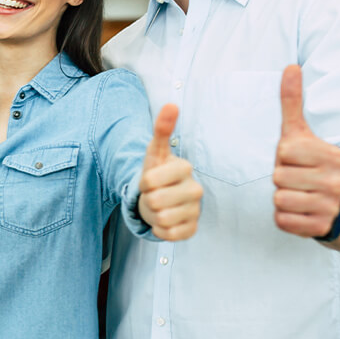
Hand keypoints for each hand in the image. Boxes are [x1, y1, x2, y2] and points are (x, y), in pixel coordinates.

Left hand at [138, 104, 202, 239]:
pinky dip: (160, 229)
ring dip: (153, 214)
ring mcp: (196, 210)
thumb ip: (162, 128)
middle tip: (154, 194)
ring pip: (161, 218)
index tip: (150, 179)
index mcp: (185, 168)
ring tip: (159, 206)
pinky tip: (165, 220)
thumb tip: (171, 104)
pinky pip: (169, 234)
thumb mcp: (155, 151)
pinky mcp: (193, 229)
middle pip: (155, 201)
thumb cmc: (158, 172)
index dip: (143, 182)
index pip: (150, 180)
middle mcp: (195, 189)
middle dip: (148, 199)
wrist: (163, 196)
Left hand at [273, 64, 339, 237]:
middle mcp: (336, 180)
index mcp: (332, 154)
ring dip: (282, 198)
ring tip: (297, 193)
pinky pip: (283, 221)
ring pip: (280, 199)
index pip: (284, 152)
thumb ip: (292, 101)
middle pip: (279, 177)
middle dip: (281, 178)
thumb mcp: (301, 132)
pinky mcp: (321, 227)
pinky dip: (285, 217)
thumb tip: (290, 66)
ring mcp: (331, 206)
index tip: (296, 159)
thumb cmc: (312, 163)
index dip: (283, 156)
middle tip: (296, 178)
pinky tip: (298, 210)